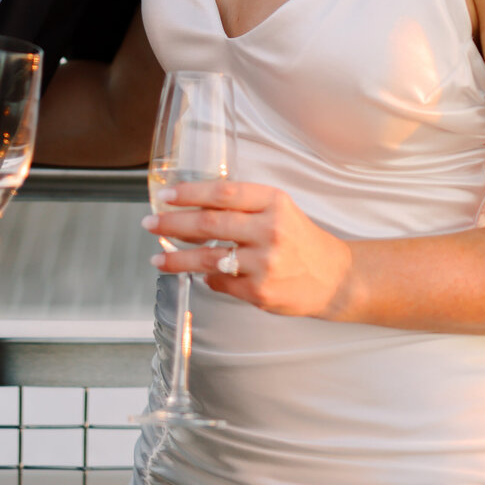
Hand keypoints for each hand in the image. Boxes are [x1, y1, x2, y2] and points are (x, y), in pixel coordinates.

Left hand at [144, 181, 353, 319]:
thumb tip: (193, 209)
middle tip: (151, 223)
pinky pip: (221, 282)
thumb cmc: (300, 240)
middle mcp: (270, 229)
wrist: (333, 277)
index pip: (223, 193)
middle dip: (173, 223)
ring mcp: (265, 262)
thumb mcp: (279, 210)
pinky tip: (199, 275)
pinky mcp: (260, 290)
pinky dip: (207, 277)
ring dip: (177, 259)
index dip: (190, 193)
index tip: (166, 196)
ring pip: (208, 257)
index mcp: (273, 202)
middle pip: (210, 223)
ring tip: (157, 259)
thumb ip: (244, 207)